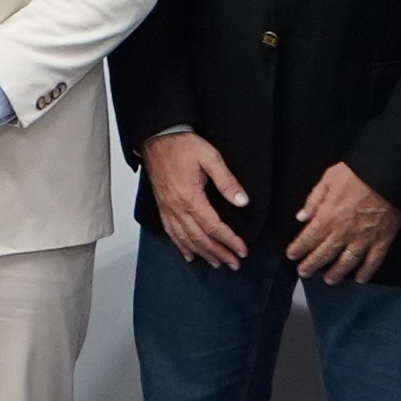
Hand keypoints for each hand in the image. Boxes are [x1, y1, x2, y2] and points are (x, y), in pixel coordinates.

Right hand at [141, 131, 250, 269]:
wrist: (158, 137)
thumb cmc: (183, 145)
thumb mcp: (210, 158)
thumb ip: (227, 181)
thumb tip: (242, 201)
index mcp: (189, 196)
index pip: (213, 226)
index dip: (229, 240)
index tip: (242, 250)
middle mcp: (176, 207)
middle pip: (199, 237)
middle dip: (219, 252)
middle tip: (234, 263)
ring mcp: (167, 208)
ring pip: (185, 238)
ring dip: (202, 253)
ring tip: (217, 263)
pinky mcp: (162, 206)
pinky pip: (170, 232)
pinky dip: (181, 246)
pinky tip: (189, 254)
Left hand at [289, 161, 400, 283]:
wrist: (390, 175)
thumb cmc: (358, 173)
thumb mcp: (329, 178)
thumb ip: (314, 199)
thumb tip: (301, 216)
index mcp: (328, 216)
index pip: (308, 238)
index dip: (298, 248)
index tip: (291, 255)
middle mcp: (343, 232)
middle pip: (324, 254)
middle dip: (312, 265)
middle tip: (304, 273)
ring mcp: (364, 238)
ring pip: (347, 261)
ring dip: (336, 272)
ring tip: (328, 280)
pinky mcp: (383, 240)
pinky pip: (374, 260)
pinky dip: (367, 272)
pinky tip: (360, 279)